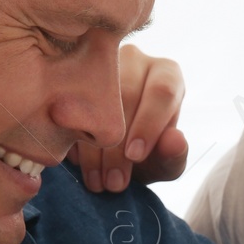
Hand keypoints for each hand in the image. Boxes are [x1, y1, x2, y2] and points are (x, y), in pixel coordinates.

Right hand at [69, 44, 187, 192]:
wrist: (114, 155)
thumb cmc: (147, 154)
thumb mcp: (165, 163)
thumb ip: (174, 155)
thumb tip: (175, 140)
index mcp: (167, 74)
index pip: (162, 92)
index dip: (148, 125)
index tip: (136, 157)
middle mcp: (134, 60)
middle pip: (125, 95)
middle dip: (118, 146)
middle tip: (114, 183)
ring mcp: (100, 64)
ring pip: (95, 100)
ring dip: (94, 148)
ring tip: (98, 183)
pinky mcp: (71, 77)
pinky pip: (67, 104)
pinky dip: (73, 139)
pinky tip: (79, 166)